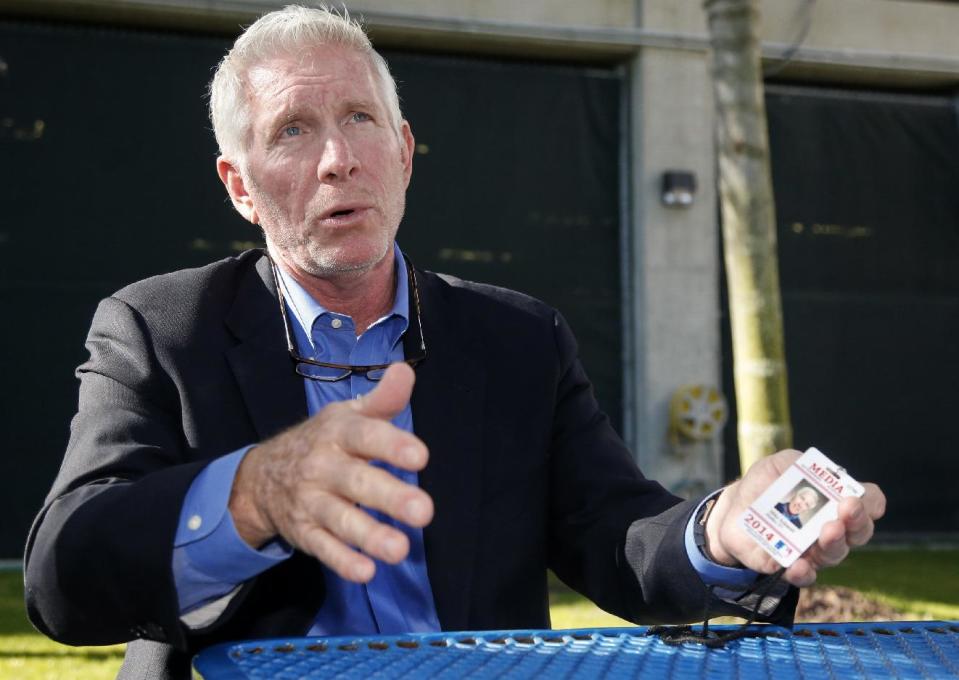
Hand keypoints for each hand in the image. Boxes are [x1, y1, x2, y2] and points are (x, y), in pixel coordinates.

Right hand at [228, 362, 432, 582]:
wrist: (262, 475)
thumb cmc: (324, 441)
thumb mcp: (349, 414)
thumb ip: (382, 400)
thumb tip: (406, 371)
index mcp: (338, 432)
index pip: (366, 436)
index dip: (392, 445)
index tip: (420, 457)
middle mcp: (323, 466)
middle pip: (358, 482)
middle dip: (390, 497)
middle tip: (425, 512)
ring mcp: (312, 502)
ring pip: (341, 520)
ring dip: (370, 536)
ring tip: (401, 550)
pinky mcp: (305, 533)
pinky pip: (323, 549)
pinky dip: (343, 562)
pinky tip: (366, 572)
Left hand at [704, 449, 885, 586]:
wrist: (733, 510)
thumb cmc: (764, 485)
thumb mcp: (778, 465)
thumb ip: (797, 462)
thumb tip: (815, 470)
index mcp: (835, 500)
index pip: (868, 503)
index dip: (869, 503)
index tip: (855, 498)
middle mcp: (832, 527)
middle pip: (859, 532)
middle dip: (856, 522)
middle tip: (846, 512)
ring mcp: (814, 550)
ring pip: (835, 553)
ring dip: (833, 544)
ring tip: (826, 531)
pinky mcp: (790, 566)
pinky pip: (804, 576)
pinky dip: (804, 572)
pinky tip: (798, 565)